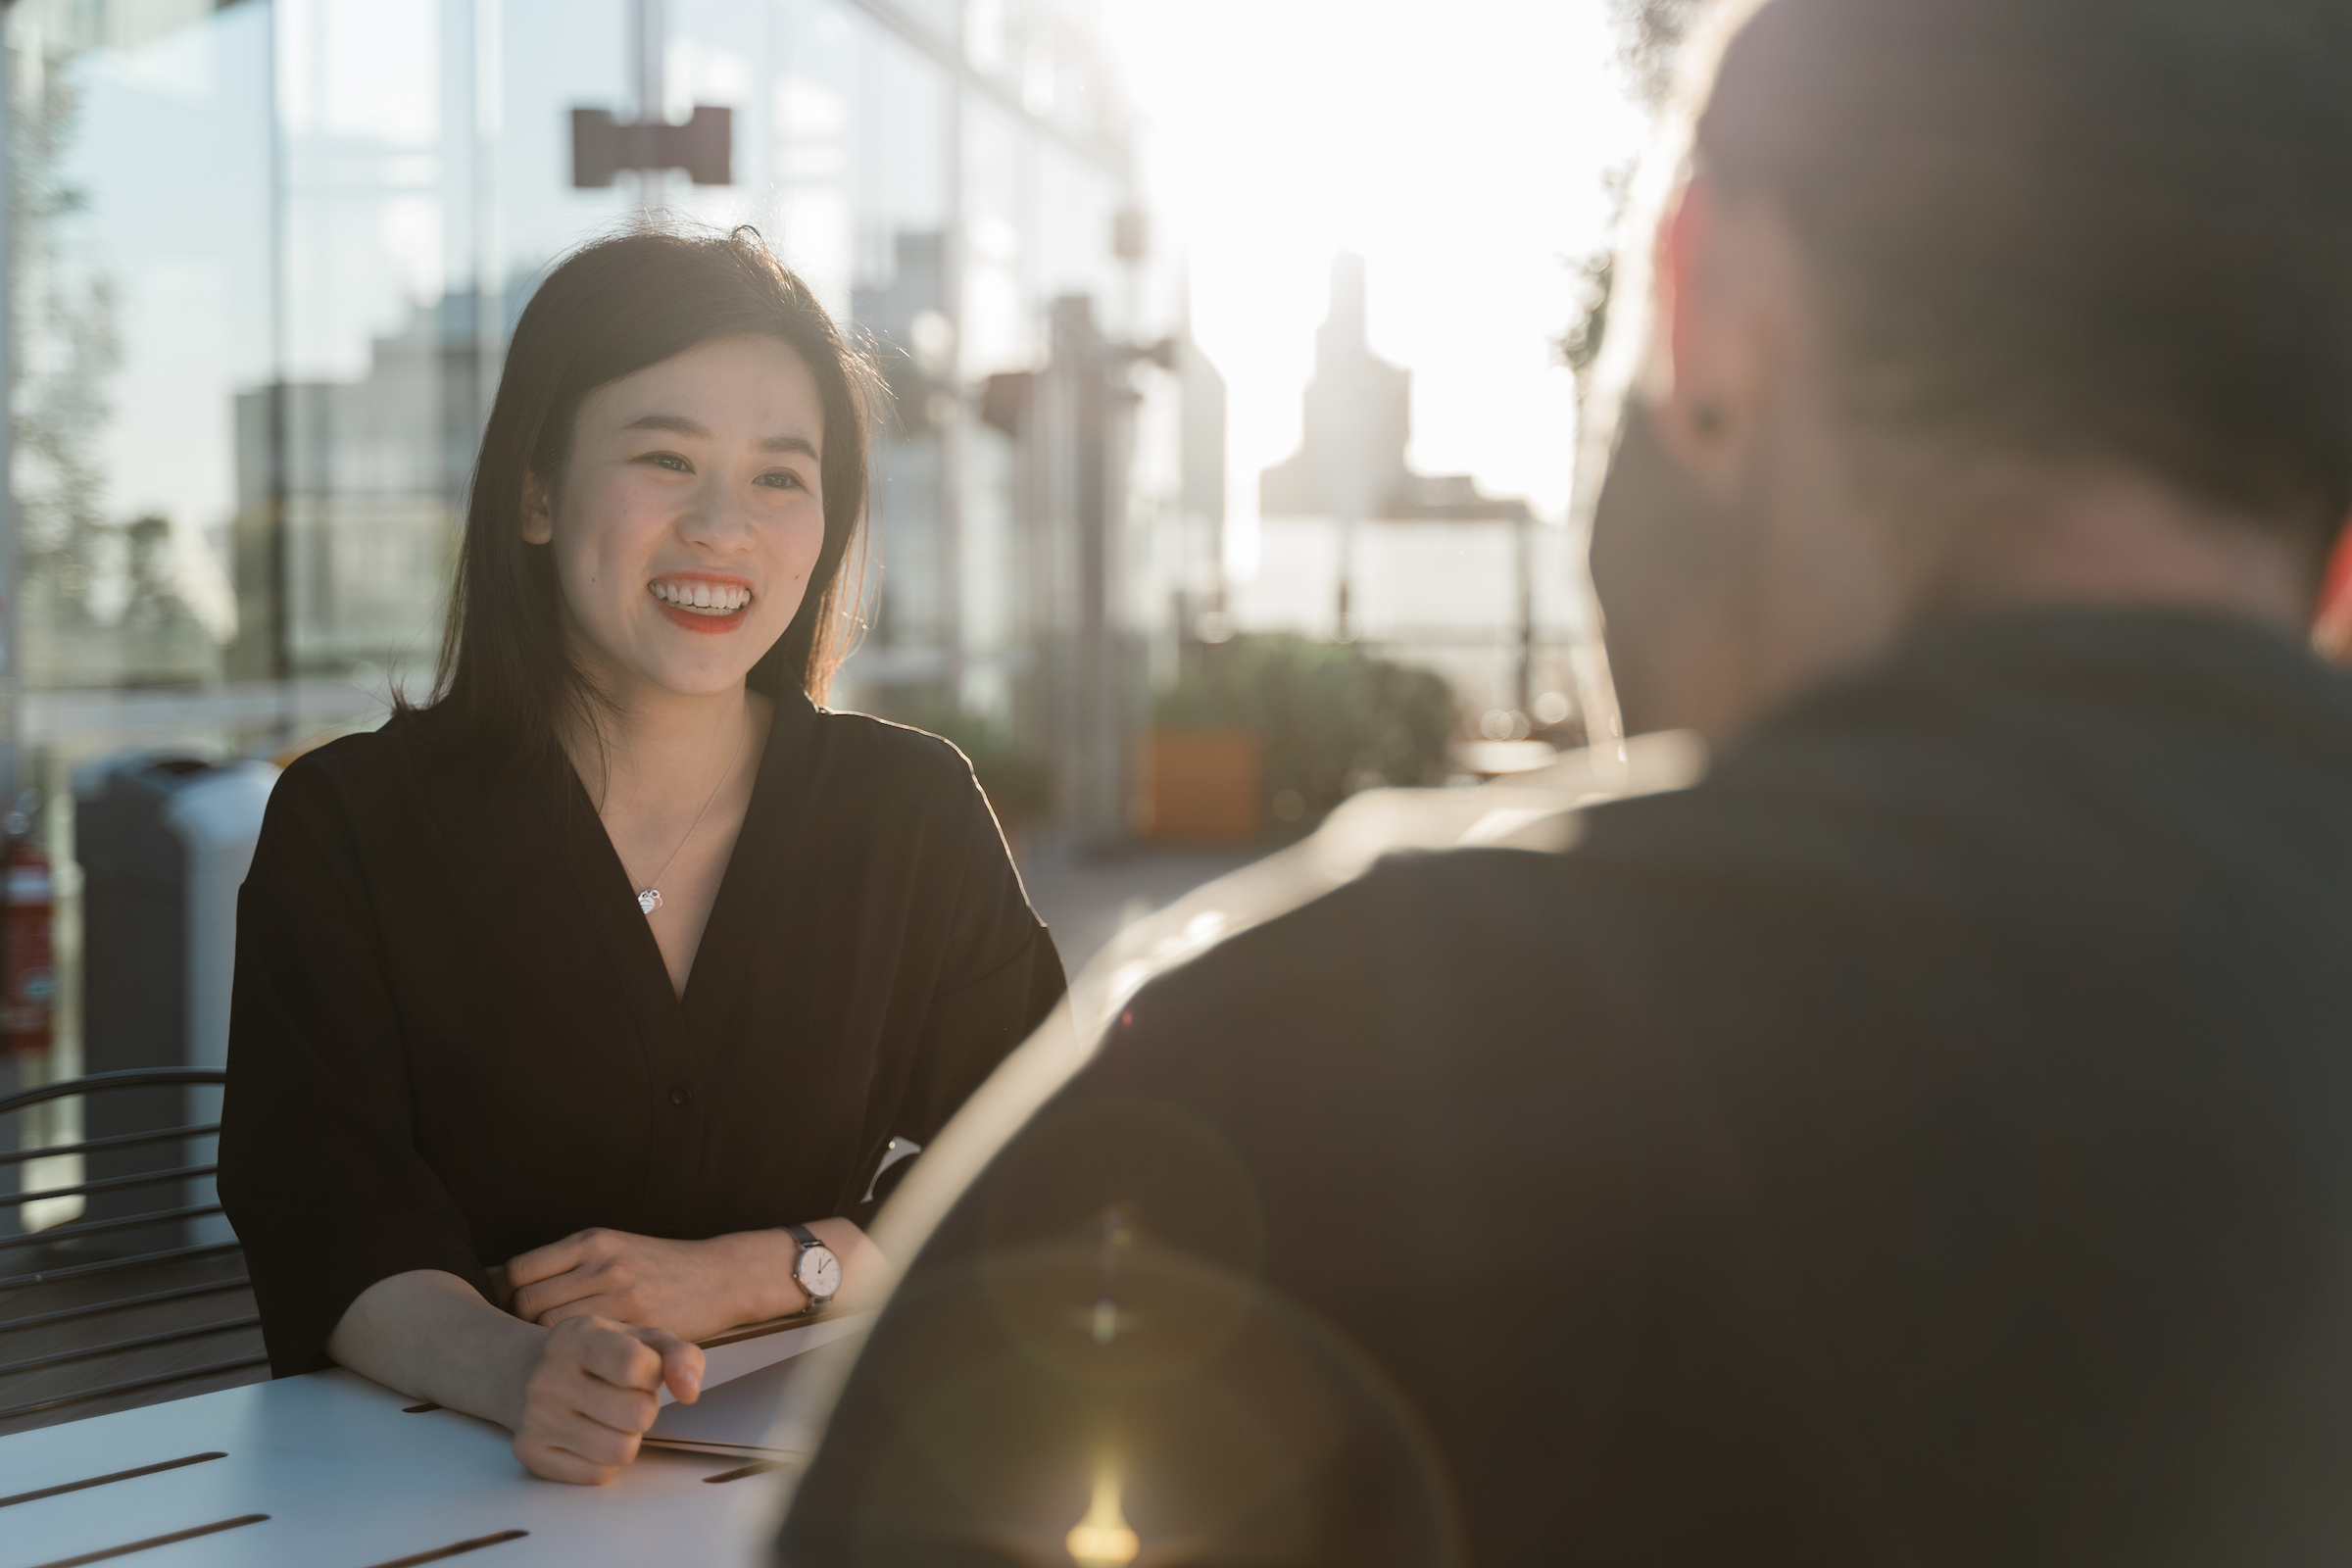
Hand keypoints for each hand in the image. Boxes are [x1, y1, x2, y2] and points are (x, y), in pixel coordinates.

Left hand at [506, 1227, 780, 1340]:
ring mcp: (622, 1292)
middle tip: (524, 1346)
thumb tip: (500, 1280)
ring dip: (542, 1348)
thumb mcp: (613, 1249)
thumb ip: (566, 1264)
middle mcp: (602, 1263)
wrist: (722, 1277)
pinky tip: (578, 1365)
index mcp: (591, 1241)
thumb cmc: (660, 1269)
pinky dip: (574, 1358)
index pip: (517, 1271)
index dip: (503, 1298)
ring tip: (548, 1358)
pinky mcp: (640, 1322)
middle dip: (516, 1327)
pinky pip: (586, 1347)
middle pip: (526, 1301)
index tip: (507, 1316)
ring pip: (549, 1328)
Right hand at [511, 1315, 701, 1484]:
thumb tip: (690, 1392)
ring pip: (621, 1451)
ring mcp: (534, 1417)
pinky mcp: (531, 1454)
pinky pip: (598, 1474)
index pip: (634, 1365)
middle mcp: (547, 1376)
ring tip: (611, 1416)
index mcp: (575, 1335)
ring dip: (628, 1437)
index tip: (645, 1369)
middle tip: (626, 1396)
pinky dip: (605, 1460)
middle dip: (645, 1407)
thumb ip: (679, 1355)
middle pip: (637, 1414)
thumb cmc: (602, 1356)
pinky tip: (589, 1434)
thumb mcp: (643, 1339)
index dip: (654, 1373)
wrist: (528, 1374)